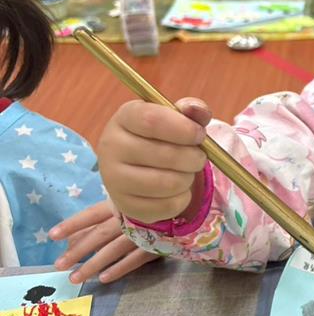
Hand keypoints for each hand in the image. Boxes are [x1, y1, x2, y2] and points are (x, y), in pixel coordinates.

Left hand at [49, 201, 158, 283]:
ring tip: (76, 277)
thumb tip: (90, 225)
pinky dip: (119, 269)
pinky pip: (134, 259)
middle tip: (58, 265)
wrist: (197, 203)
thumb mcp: (136, 198)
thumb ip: (115, 209)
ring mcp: (142, 233)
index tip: (52, 235)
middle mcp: (128, 218)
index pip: (91, 214)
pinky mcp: (156, 245)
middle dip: (77, 251)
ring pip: (112, 251)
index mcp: (121, 203)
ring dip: (92, 265)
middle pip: (97, 235)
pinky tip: (105, 278)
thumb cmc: (162, 199)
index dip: (72, 224)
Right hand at [97, 97, 210, 223]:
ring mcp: (114, 178)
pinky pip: (168, 205)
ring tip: (186, 171)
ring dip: (189, 178)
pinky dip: (183, 198)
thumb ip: (191, 111)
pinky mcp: (125, 205)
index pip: (152, 120)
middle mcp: (111, 146)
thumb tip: (198, 109)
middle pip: (165, 155)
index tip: (199, 135)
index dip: (184, 129)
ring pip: (168, 183)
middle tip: (198, 157)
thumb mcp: (175, 118)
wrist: (138, 167)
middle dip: (194, 157)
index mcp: (125, 117)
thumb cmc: (161, 137)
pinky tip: (176, 189)